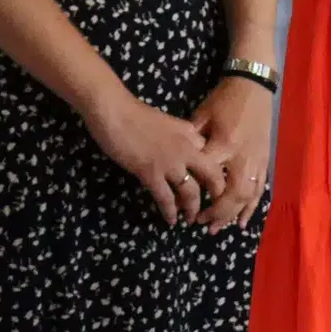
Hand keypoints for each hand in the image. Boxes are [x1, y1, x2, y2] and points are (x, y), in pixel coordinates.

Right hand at [82, 88, 227, 226]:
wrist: (114, 110)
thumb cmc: (135, 113)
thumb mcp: (166, 123)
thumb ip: (178, 137)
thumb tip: (184, 150)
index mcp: (190, 133)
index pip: (212, 155)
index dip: (215, 172)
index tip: (215, 185)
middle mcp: (187, 148)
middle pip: (211, 175)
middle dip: (215, 194)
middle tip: (213, 207)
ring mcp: (170, 162)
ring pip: (191, 192)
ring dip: (192, 208)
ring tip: (191, 219)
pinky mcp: (151, 173)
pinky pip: (166, 198)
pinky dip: (170, 212)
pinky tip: (170, 220)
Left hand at [191, 75, 273, 232]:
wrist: (253, 85)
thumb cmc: (224, 99)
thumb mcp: (202, 116)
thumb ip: (192, 140)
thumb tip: (179, 161)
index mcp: (224, 144)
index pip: (207, 177)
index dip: (194, 193)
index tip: (181, 205)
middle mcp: (242, 157)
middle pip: (231, 194)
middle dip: (216, 213)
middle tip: (200, 224)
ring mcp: (256, 160)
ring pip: (246, 196)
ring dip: (232, 214)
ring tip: (217, 228)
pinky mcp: (264, 160)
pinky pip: (259, 189)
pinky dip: (251, 207)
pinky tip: (242, 222)